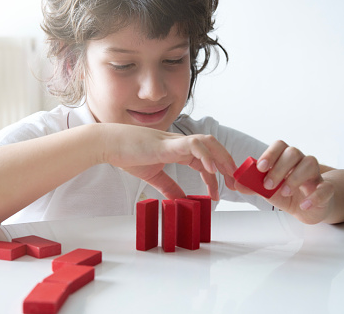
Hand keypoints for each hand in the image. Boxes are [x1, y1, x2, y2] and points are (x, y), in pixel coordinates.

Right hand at [99, 124, 236, 200]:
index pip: (205, 160)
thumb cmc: (128, 156)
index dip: (215, 176)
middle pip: (213, 148)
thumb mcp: (154, 176)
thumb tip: (179, 200)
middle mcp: (180, 144)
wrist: (109, 145)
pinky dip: (205, 155)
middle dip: (227, 165)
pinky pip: (193, 145)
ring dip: (222, 158)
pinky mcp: (168, 144)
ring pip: (208, 143)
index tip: (219, 193)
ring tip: (228, 176)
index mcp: (178, 151)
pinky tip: (211, 169)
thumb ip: (168, 187)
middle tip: (234, 185)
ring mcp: (175, 142)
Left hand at [234, 140, 335, 223]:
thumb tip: (236, 183)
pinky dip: (315, 196)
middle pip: (293, 152)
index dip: (270, 154)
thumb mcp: (267, 191)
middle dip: (279, 168)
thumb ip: (253, 186)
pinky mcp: (326, 190)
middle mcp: (301, 162)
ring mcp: (316, 175)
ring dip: (295, 178)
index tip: (260, 168)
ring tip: (284, 193)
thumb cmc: (287, 193)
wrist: (308, 208)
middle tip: (268, 185)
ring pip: (310, 163)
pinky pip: (326, 187)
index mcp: (286, 159)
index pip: (279, 146)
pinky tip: (304, 204)